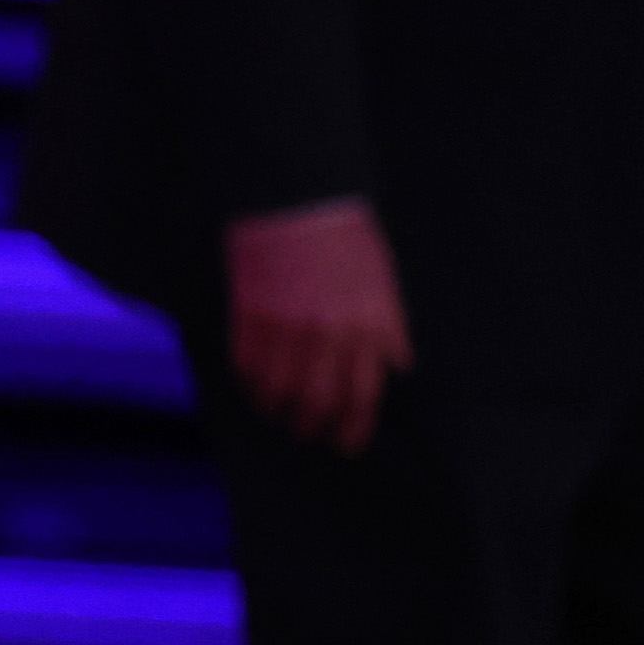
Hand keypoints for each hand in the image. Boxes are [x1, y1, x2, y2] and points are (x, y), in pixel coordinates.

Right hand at [224, 199, 410, 452]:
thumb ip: (389, 328)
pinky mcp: (251, 318)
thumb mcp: (384, 282)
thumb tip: (396, 365)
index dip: (352, 428)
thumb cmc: (346, 238)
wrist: (299, 200)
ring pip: (278, 392)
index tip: (345, 444)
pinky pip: (247, 368)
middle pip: (317, 402)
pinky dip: (250, 385)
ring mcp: (286, 328)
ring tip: (277, 414)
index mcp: (367, 326)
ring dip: (276, 411)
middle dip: (311, 427)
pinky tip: (254, 388)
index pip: (362, 395)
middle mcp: (328, 334)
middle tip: (307, 433)